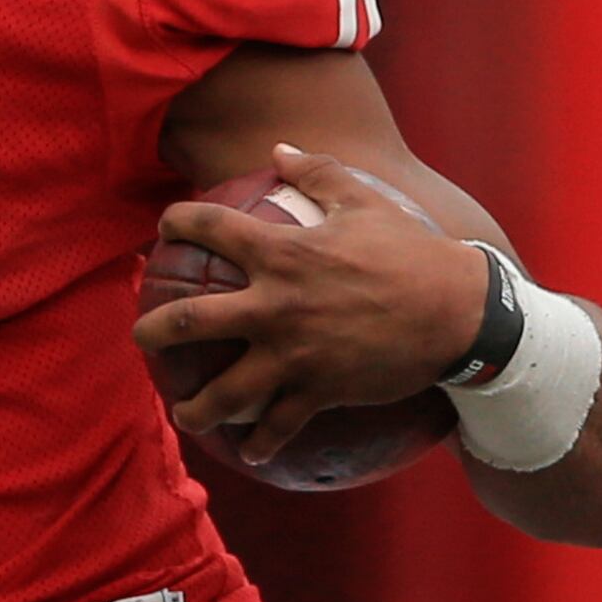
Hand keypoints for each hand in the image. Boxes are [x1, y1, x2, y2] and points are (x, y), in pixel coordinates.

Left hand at [131, 146, 482, 460]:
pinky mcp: (318, 391)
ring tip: (185, 415)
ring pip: (226, 392)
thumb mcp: (366, 202)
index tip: (165, 226)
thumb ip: (318, 174)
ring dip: (198, 409)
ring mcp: (294, 354)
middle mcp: (276, 306)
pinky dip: (262, 442)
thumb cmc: (413, 252)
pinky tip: (251, 451)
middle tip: (142, 337)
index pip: (211, 229)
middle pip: (192, 321)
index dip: (178, 221)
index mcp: (283, 253)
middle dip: (154, 331)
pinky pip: (278, 425)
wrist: (460, 314)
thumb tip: (280, 150)